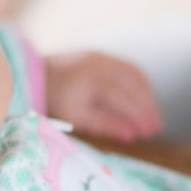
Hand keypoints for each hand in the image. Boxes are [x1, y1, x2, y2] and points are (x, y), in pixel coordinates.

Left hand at [44, 51, 162, 142]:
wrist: (34, 74)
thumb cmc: (54, 100)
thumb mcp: (75, 118)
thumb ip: (104, 125)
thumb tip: (131, 135)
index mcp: (92, 81)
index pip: (124, 100)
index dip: (139, 117)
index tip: (149, 133)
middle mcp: (100, 65)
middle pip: (133, 87)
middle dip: (147, 108)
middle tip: (157, 128)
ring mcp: (102, 57)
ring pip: (135, 75)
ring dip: (148, 95)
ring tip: (153, 115)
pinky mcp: (102, 55)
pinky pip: (129, 68)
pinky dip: (140, 84)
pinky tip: (144, 98)